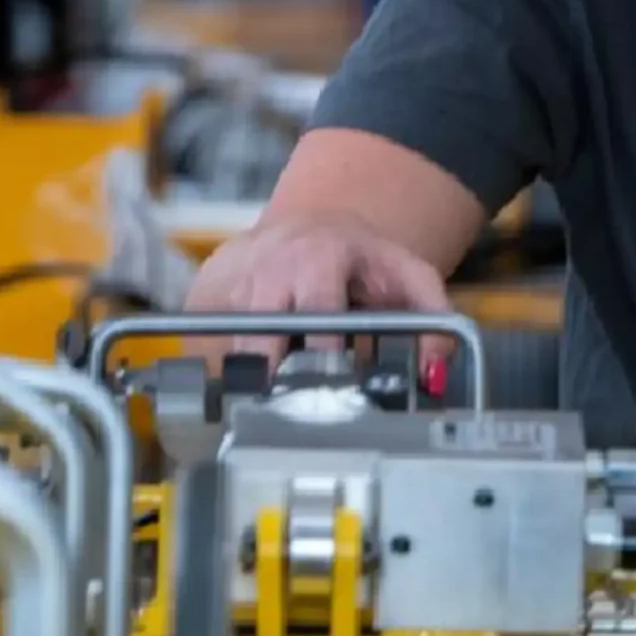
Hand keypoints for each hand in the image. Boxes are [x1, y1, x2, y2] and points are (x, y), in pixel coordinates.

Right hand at [183, 211, 456, 375]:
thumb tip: (434, 373)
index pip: (314, 313)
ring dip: (243, 379)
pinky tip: (238, 380)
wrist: (315, 224)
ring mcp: (232, 277)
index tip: (327, 389)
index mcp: (319, 257)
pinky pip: (201, 345)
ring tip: (264, 402)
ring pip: (224, 344)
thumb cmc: (363, 260)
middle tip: (284, 412)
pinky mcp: (204, 291)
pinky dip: (219, 369)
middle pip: (257, 333)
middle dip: (268, 376)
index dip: (321, 356)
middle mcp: (269, 265)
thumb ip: (434, 321)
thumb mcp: (410, 277)